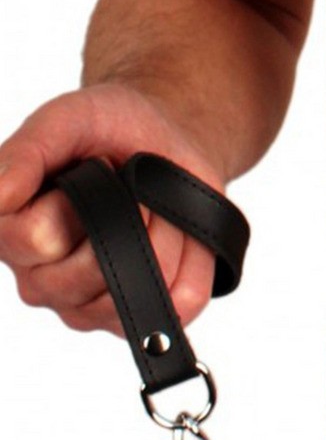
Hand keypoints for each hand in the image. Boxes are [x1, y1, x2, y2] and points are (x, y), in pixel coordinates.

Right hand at [0, 84, 221, 335]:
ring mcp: (90, 308)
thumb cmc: (108, 131)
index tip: (90, 170)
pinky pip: (180, 300)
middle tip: (126, 189)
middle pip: (90, 271)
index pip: (36, 239)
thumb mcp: (66, 121)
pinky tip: (178, 235)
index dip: (74, 201)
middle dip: (125, 217)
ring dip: (162, 236)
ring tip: (151, 209)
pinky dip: (194, 261)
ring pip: (139, 287)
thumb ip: (26, 154)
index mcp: (10, 235)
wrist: (166, 144)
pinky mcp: (142, 319)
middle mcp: (42, 280)